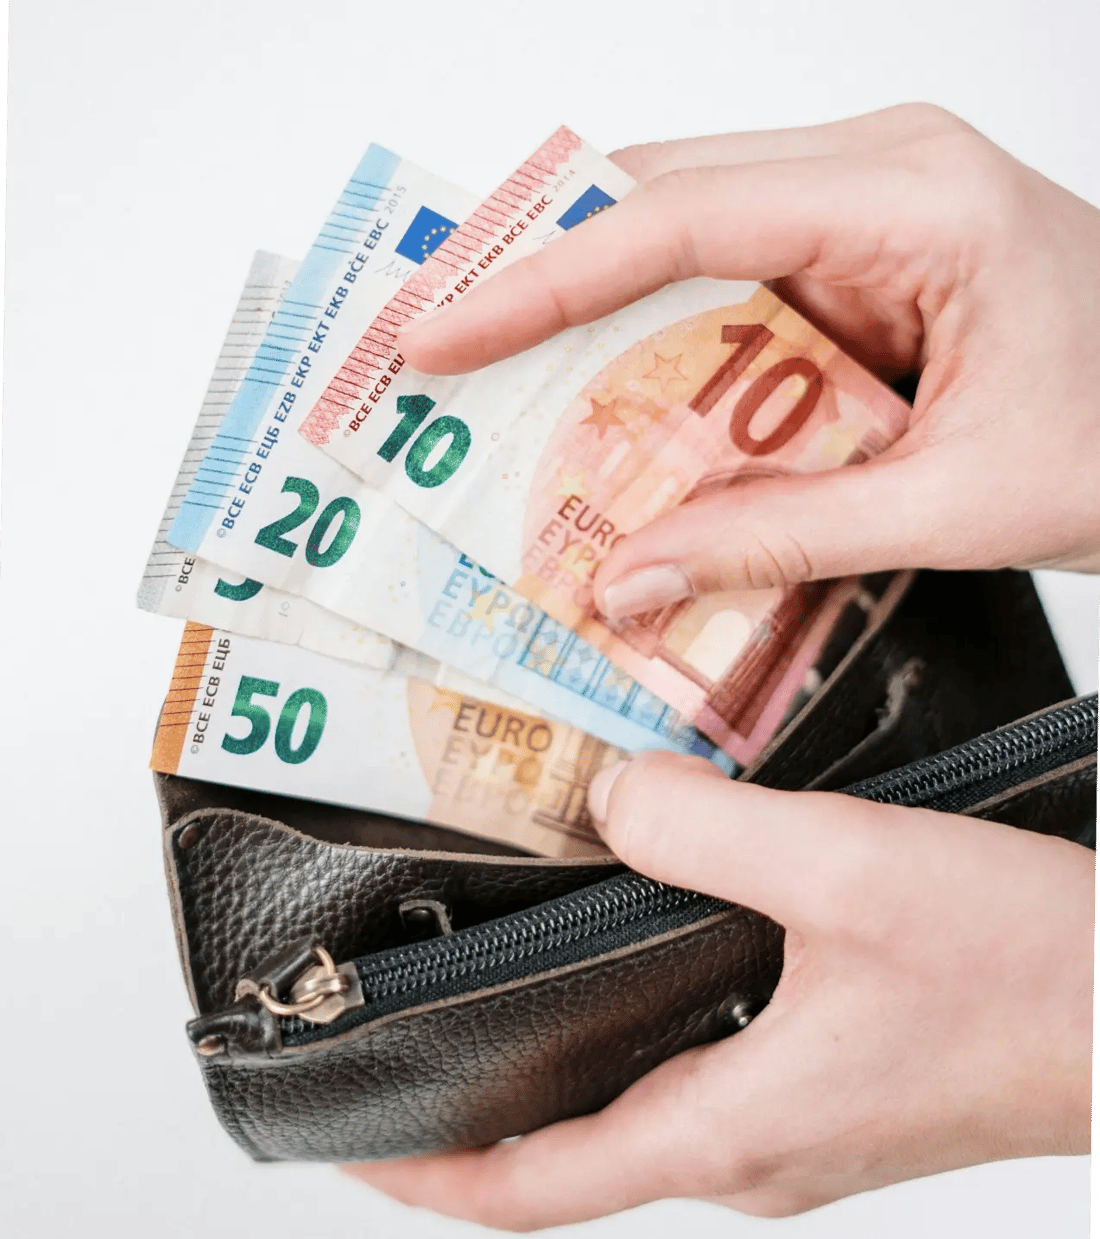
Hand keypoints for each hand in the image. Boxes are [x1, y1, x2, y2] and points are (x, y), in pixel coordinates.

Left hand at [344, 753, 1093, 1227]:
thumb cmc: (1031, 973)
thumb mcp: (845, 870)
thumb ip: (705, 829)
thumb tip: (608, 800)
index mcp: (731, 1127)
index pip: (535, 1189)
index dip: (428, 1170)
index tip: (351, 1133)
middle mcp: (755, 1146)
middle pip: (573, 1153)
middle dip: (479, 1112)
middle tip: (407, 1039)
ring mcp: (799, 1122)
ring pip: (637, 1106)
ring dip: (559, 1068)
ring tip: (496, 991)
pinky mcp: (835, 1081)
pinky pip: (700, 1067)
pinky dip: (638, 1028)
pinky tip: (638, 952)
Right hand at [398, 105, 1099, 622]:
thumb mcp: (952, 504)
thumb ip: (778, 537)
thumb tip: (632, 576)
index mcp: (915, 198)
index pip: (681, 215)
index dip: (541, 280)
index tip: (445, 336)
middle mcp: (881, 173)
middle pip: (661, 198)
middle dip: (540, 279)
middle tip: (443, 353)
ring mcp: (868, 207)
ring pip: (683, 231)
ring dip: (593, 316)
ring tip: (502, 389)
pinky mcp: (860, 255)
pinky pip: (727, 280)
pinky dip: (659, 344)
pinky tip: (613, 411)